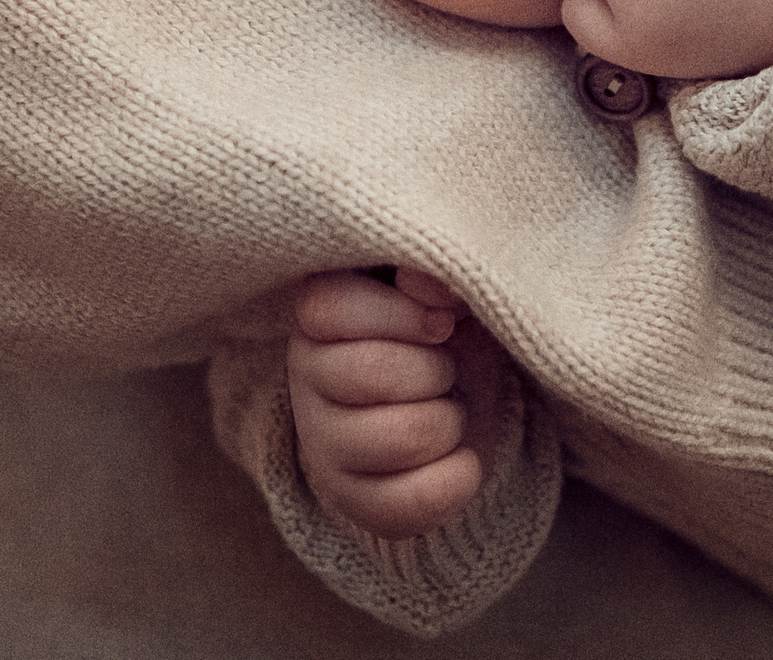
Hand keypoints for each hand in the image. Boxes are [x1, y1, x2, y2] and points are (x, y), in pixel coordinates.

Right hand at [288, 267, 487, 538]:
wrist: (468, 396)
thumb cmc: (448, 326)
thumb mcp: (446, 284)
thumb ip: (435, 269)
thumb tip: (438, 292)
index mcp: (318, 310)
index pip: (332, 309)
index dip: (405, 316)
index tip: (442, 322)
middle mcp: (304, 377)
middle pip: (373, 373)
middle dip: (436, 369)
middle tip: (443, 369)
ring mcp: (321, 443)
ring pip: (403, 436)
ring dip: (450, 421)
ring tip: (445, 410)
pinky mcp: (349, 500)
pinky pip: (410, 502)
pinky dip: (458, 477)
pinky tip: (456, 457)